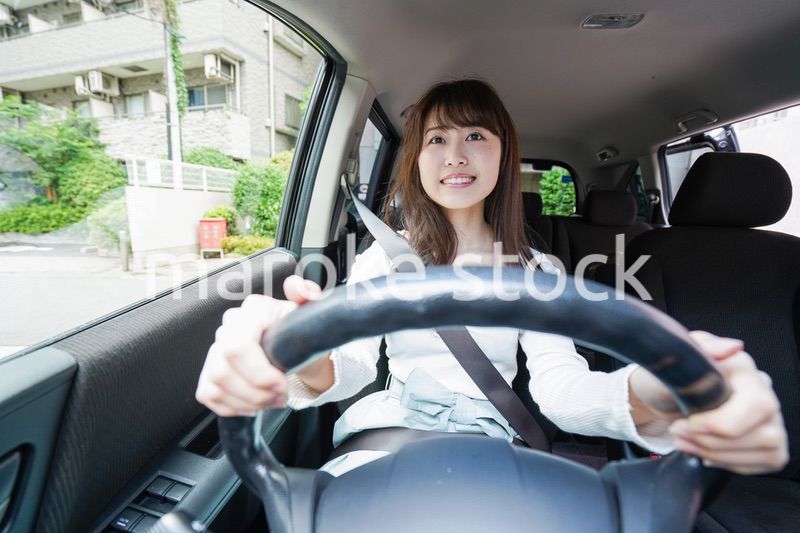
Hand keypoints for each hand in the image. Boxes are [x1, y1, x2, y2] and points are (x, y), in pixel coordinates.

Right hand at [195, 275, 321, 415]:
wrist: (298, 354)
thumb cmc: (303, 336)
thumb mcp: (313, 317)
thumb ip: (309, 296)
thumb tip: (297, 287)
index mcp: (254, 310)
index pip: (238, 346)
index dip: (258, 373)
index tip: (282, 384)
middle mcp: (230, 326)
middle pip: (223, 369)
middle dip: (255, 391)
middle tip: (280, 396)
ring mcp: (217, 349)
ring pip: (216, 383)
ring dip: (248, 401)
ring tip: (272, 401)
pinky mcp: (210, 371)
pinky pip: (209, 393)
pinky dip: (233, 406)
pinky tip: (254, 404)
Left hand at [632, 331, 788, 474]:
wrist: (663, 398)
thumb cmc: (669, 378)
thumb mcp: (672, 358)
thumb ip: (700, 348)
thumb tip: (732, 347)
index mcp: (744, 368)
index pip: (755, 404)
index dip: (721, 423)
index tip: (688, 422)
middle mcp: (765, 392)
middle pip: (764, 434)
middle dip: (715, 441)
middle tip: (680, 432)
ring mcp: (771, 418)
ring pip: (767, 450)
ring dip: (718, 453)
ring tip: (685, 442)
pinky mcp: (769, 443)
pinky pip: (764, 463)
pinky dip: (729, 463)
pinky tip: (705, 452)